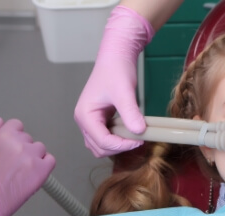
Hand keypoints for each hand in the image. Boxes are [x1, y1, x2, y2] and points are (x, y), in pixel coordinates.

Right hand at [0, 118, 55, 215]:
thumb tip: (0, 121)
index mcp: (2, 136)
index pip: (17, 125)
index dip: (14, 137)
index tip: (12, 146)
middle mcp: (18, 143)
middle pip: (28, 139)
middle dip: (22, 149)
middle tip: (13, 164)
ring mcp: (31, 156)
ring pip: (40, 149)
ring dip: (33, 157)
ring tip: (20, 171)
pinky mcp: (41, 170)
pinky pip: (50, 161)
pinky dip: (44, 166)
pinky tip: (33, 174)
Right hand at [74, 5, 154, 156]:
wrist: (116, 58)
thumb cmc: (116, 70)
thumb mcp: (124, 92)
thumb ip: (130, 113)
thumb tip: (139, 132)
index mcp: (85, 115)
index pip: (102, 141)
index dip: (122, 145)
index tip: (140, 140)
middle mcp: (84, 121)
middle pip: (99, 148)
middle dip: (119, 147)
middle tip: (139, 139)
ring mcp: (91, 122)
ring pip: (101, 146)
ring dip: (118, 146)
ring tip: (135, 136)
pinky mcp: (99, 120)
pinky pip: (107, 138)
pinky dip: (118, 140)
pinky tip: (131, 131)